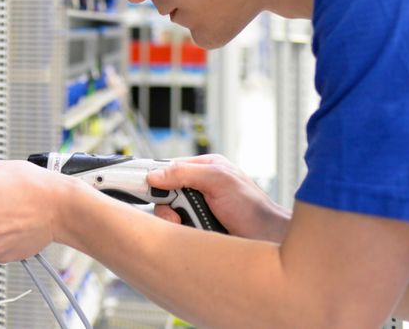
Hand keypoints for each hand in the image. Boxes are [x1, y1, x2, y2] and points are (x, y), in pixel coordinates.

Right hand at [146, 155, 289, 241]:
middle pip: (164, 193)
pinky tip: (198, 233)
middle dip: (170, 205)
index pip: (167, 167)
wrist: (270, 240)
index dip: (153, 176)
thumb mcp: (218, 180)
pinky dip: (184, 232)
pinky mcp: (197, 228)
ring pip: (168, 214)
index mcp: (204, 167)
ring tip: (197, 223)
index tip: (138, 184)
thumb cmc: (253, 208)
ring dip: (179, 221)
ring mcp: (198, 209)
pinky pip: (177, 231)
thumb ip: (185, 172)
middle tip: (182, 211)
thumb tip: (154, 175)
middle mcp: (199, 187)